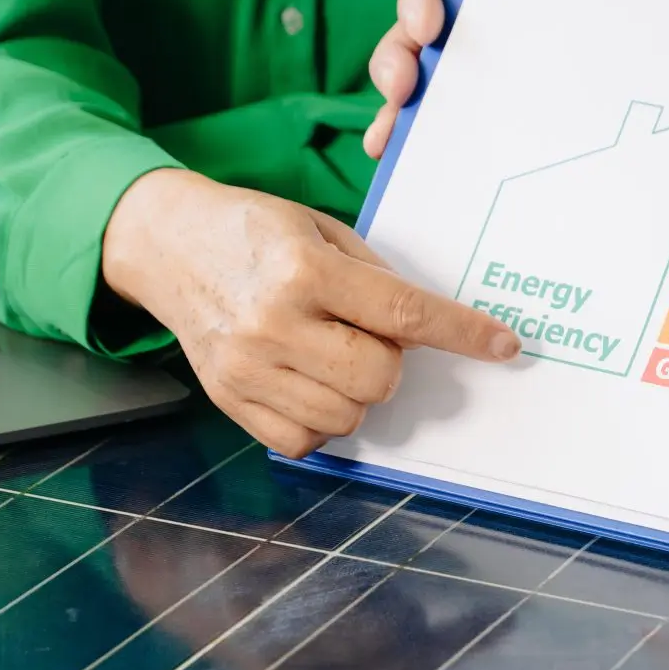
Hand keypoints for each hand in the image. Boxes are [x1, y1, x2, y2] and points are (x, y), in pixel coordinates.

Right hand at [101, 169, 519, 456]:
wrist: (166, 244)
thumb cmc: (252, 232)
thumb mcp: (319, 228)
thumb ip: (374, 278)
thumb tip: (423, 330)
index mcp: (305, 270)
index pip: (403, 314)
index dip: (462, 333)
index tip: (502, 345)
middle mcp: (275, 323)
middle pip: (379, 376)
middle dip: (390, 361)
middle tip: (364, 333)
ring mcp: (248, 368)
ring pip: (348, 415)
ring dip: (356, 391)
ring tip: (328, 353)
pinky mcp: (229, 399)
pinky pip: (305, 441)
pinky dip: (321, 420)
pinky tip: (307, 382)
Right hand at [363, 0, 668, 156]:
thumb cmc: (661, 19)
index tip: (426, 26)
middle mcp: (485, 40)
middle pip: (414, 40)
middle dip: (393, 58)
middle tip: (403, 86)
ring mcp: (487, 89)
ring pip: (418, 92)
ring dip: (391, 110)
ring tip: (388, 136)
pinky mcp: (497, 134)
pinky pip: (444, 141)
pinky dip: (412, 151)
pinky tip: (395, 166)